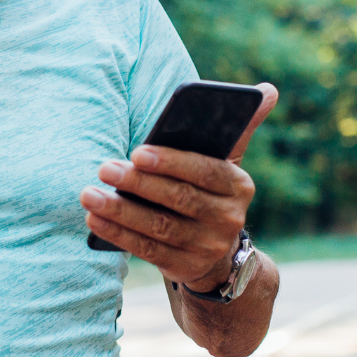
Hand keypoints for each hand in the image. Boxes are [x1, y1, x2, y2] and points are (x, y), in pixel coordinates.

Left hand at [81, 83, 278, 291]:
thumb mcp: (227, 162)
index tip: (137, 152)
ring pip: (159, 226)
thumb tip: (267, 89)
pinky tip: (95, 218)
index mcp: (239, 186)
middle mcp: (229, 218)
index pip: (205, 170)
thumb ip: (239, 127)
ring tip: (89, 194)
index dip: (170, 162)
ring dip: (120, 210)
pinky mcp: (185, 267)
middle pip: (179, 199)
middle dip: (138, 183)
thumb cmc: (208, 190)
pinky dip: (118, 234)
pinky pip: (147, 250)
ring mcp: (208, 247)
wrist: (216, 251)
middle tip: (104, 168)